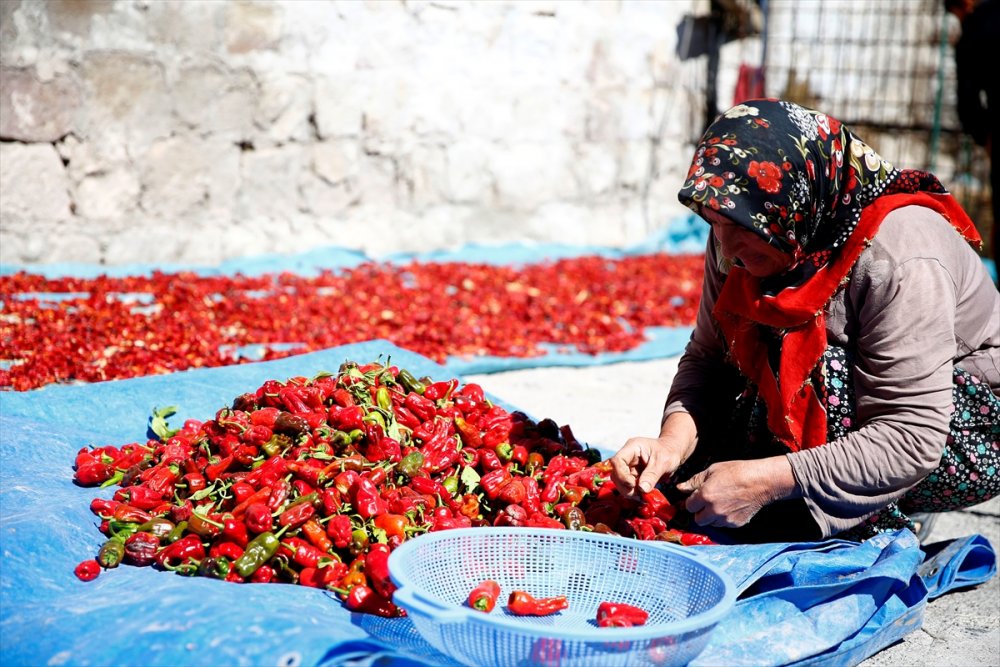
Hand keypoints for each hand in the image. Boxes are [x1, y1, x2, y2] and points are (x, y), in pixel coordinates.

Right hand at [609, 436, 685, 497]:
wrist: (673, 452)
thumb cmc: (669, 452)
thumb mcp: (663, 462)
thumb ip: (652, 475)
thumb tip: (642, 489)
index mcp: (632, 448)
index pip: (618, 460)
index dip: (621, 474)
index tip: (632, 484)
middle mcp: (628, 457)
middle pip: (616, 472)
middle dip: (624, 486)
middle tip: (636, 494)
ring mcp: (629, 466)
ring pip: (620, 481)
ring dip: (628, 491)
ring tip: (641, 496)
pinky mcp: (633, 475)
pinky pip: (628, 486)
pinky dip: (633, 492)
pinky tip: (642, 496)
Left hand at [676, 456, 796, 527]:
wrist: (761, 481)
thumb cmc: (737, 472)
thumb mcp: (712, 471)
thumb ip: (694, 481)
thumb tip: (680, 488)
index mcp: (705, 496)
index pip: (689, 506)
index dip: (692, 501)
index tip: (697, 497)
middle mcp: (713, 510)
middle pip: (698, 520)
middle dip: (700, 512)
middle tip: (707, 503)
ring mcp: (725, 519)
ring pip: (711, 524)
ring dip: (711, 517)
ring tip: (720, 504)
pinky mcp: (736, 524)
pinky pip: (724, 525)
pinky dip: (723, 519)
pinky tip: (730, 507)